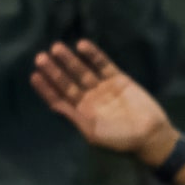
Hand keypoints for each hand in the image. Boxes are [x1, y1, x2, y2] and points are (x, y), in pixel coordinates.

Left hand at [29, 39, 174, 158]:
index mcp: (80, 113)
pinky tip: (82, 45)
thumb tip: (54, 106)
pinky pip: (102, 64)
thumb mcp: (92, 132)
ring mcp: (102, 87)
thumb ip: (73, 117)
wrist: (149, 134)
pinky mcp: (117, 78)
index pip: (59, 98)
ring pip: (82, 70)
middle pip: (67, 81)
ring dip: (69, 59)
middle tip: (40, 57)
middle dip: (54, 70)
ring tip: (56, 48)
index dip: (46, 88)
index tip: (34, 75)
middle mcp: (89, 99)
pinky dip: (93, 55)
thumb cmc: (119, 139)